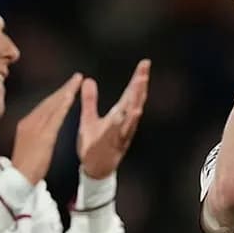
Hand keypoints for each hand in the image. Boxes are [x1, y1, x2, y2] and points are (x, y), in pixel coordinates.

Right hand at [11, 73, 83, 184]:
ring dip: (65, 92)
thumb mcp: (30, 145)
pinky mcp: (43, 135)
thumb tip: (44, 126)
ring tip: (77, 82)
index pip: (44, 105)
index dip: (57, 94)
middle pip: (49, 101)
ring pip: (53, 106)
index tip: (68, 86)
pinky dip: (63, 105)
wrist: (18, 179)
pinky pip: (55, 117)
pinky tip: (71, 97)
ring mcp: (35, 128)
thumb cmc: (26, 166)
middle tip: (77, 77)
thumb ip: (37, 133)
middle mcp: (29, 122)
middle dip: (63, 88)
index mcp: (26, 124)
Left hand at [78, 60, 150, 179]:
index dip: (137, 78)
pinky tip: (135, 110)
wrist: (94, 169)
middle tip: (145, 67)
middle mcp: (124, 122)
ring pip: (132, 113)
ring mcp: (122, 132)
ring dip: (137, 98)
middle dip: (140, 84)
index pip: (130, 93)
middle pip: (134, 99)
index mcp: (119, 115)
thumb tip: (87, 80)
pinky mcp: (117, 142)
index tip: (145, 63)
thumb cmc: (94, 145)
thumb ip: (89, 100)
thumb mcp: (89, 119)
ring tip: (140, 82)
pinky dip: (130, 120)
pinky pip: (125, 130)